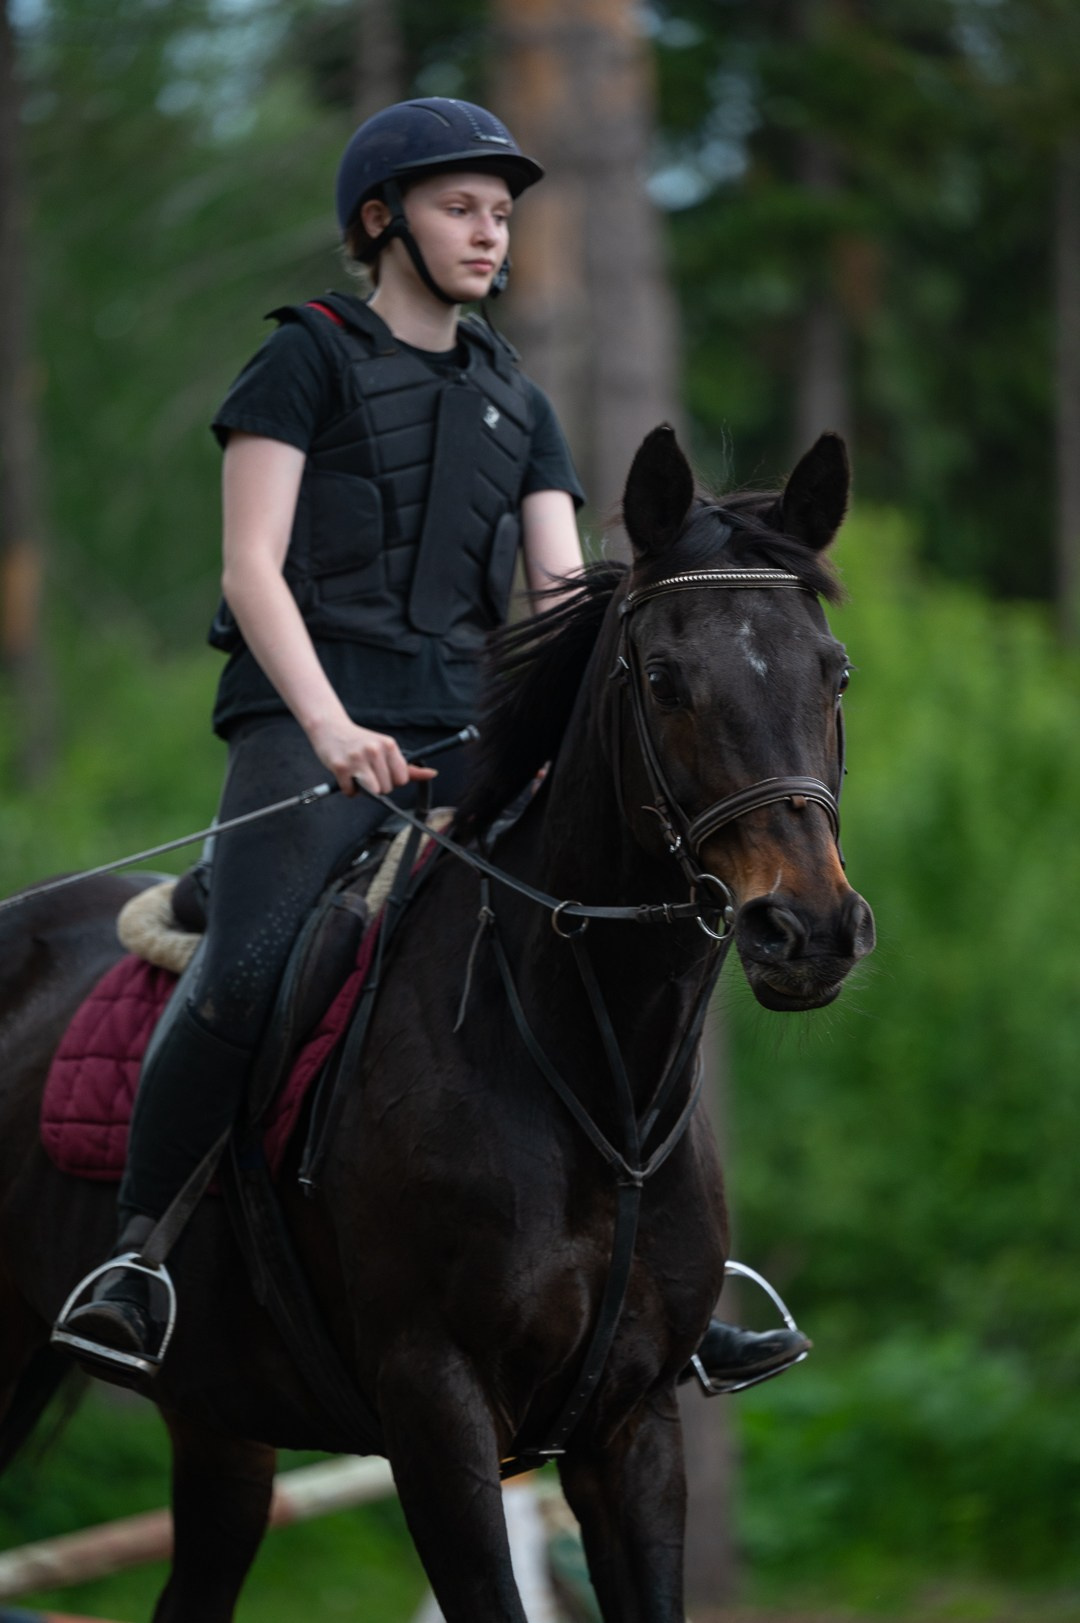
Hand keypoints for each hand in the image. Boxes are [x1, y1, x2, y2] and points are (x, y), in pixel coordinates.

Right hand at [307, 718, 436, 796]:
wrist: (330, 728)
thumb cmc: (360, 742)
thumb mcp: (385, 749)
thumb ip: (408, 766)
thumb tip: (432, 774)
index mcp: (389, 745)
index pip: (402, 779)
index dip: (392, 781)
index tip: (382, 773)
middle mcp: (375, 750)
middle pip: (387, 788)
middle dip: (377, 786)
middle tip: (366, 773)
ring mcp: (357, 759)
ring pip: (373, 792)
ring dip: (365, 791)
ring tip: (358, 778)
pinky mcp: (340, 767)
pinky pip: (351, 792)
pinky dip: (349, 790)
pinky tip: (346, 778)